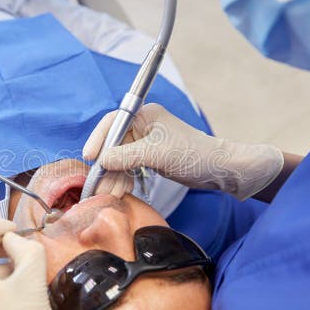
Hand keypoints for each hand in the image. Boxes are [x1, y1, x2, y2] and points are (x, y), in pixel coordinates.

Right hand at [83, 103, 283, 200]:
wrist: (219, 169)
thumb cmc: (193, 154)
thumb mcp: (156, 154)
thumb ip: (126, 156)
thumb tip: (101, 161)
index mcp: (145, 115)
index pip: (113, 123)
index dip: (99, 139)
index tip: (89, 157)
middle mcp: (143, 126)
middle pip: (113, 143)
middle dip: (105, 165)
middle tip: (97, 185)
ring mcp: (146, 143)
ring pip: (120, 158)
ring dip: (113, 176)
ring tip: (108, 194)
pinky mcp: (150, 158)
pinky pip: (128, 167)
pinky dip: (123, 179)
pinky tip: (120, 191)